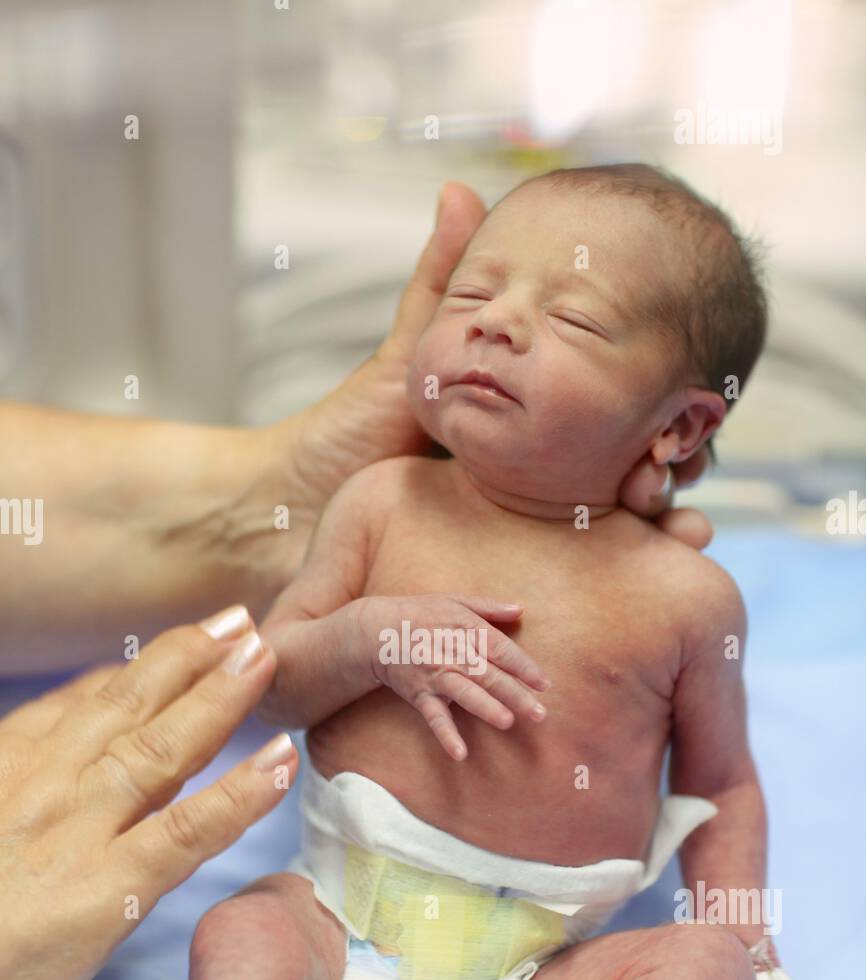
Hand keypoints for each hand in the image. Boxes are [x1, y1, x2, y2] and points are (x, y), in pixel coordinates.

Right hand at [0, 607, 298, 979]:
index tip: (184, 645)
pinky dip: (240, 794)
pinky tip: (280, 763)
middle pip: (128, 706)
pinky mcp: (109, 888)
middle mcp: (45, 782)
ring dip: (219, 698)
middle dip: (189, 657)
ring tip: (265, 658)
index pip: (81, 704)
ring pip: (163, 748)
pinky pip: (188, 830)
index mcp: (7, 764)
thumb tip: (47, 760)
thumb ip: (13, 783)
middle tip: (240, 622)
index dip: (137, 672)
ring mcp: (79, 830)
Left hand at [275, 179, 713, 551]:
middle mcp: (544, 482)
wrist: (293, 516)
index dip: (660, 415)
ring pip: (621, 533)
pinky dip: (629, 576)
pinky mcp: (514, 578)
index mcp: (532, 427)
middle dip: (675, 472)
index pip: (617, 415)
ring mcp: (533, 534)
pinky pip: (580, 579)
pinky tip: (665, 569)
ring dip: (668, 528)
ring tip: (688, 529)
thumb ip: (443, 285)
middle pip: (636, 474)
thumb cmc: (346, 436)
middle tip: (677, 473)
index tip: (681, 413)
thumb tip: (461, 190)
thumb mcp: (412, 360)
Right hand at [360, 594, 550, 759]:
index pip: (502, 650)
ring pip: (465, 693)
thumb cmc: (421, 614)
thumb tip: (520, 609)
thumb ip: (489, 607)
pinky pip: (434, 716)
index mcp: (467, 630)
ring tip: (507, 722)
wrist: (376, 630)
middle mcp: (453, 653)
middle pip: (489, 675)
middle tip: (539, 713)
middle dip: (515, 694)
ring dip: (486, 708)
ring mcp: (436, 675)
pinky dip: (446, 734)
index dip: (524, 667)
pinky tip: (460, 753)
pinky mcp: (420, 694)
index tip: (544, 684)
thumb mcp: (455, 601)